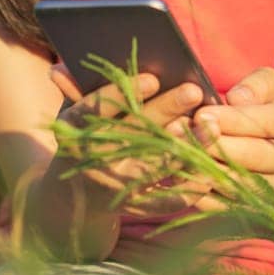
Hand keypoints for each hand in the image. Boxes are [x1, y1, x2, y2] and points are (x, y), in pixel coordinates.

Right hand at [56, 72, 221, 218]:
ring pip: (155, 165)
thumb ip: (75, 91)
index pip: (93, 110)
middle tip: (194, 91)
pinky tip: (210, 171)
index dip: (121, 93)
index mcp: (72, 133)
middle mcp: (92, 160)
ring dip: (187, 146)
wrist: (72, 200)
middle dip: (165, 110)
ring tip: (213, 127)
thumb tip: (61, 67)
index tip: (153, 78)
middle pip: (133, 133)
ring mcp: (113, 186)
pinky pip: (165, 201)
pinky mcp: (133, 207)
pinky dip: (189, 188)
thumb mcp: (73, 117)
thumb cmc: (82, 141)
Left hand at [190, 68, 273, 218]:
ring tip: (175, 155)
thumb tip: (235, 98)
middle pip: (253, 156)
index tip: (201, 114)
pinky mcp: (264, 211)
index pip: (268, 122)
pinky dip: (202, 194)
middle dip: (213, 145)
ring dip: (203, 171)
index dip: (233, 120)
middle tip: (178, 134)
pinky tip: (180, 179)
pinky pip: (229, 206)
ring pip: (240, 185)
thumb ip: (257, 85)